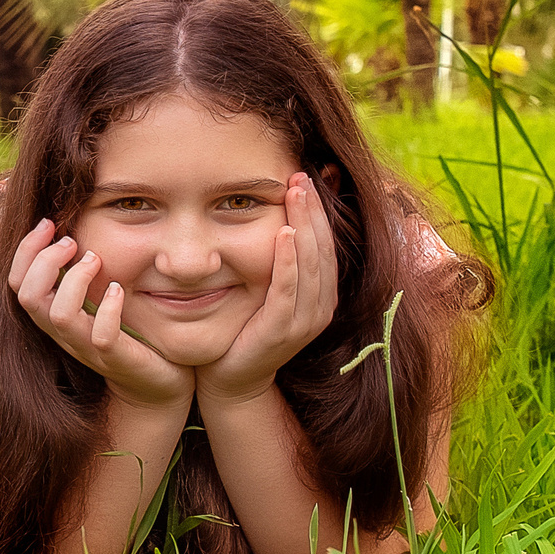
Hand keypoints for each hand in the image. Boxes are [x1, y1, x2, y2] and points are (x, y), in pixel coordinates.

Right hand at [8, 219, 193, 410]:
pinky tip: (118, 289)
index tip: (49, 224)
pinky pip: (101, 336)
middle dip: (45, 261)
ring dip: (75, 280)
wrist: (155, 383)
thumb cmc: (126, 333)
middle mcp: (63, 333)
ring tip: (96, 259)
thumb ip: (79, 272)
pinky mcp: (115, 358)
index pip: (18, 283)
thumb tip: (68, 228)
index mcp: (53, 316)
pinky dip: (108, 309)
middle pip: (29, 297)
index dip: (26, 250)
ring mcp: (87, 348)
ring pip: (60, 316)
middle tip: (71, 242)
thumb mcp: (95, 299)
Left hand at [194, 173, 336, 406]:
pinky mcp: (281, 331)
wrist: (229, 378)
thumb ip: (278, 261)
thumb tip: (278, 218)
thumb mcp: (265, 289)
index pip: (325, 245)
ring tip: (296, 192)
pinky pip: (288, 289)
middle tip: (300, 175)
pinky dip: (288, 261)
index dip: (319, 212)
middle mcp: (320, 308)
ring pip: (311, 264)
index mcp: (320, 296)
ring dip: (305, 225)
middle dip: (313, 210)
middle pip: (322, 249)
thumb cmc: (243, 328)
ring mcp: (304, 322)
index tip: (305, 179)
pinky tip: (284, 233)